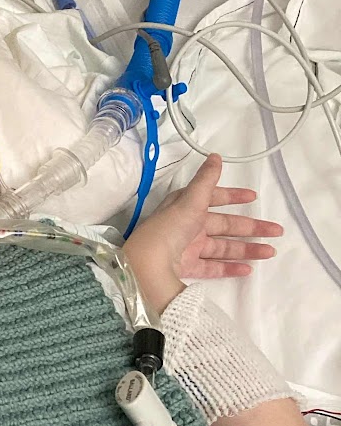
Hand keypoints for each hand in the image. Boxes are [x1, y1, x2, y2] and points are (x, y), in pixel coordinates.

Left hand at [124, 154, 282, 312]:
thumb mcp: (190, 200)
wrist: (148, 264)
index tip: (253, 197)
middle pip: (225, 225)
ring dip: (246, 249)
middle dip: (251, 228)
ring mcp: (188, 248)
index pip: (213, 198)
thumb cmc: (170, 228)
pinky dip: (229, 267)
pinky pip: (212, 267)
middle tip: (277, 231)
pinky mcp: (187, 268)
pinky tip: (248, 269)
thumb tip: (215, 156)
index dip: (232, 196)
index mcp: (186, 207)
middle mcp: (187, 226)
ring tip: (270, 252)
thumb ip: (206, 180)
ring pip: (223, 247)